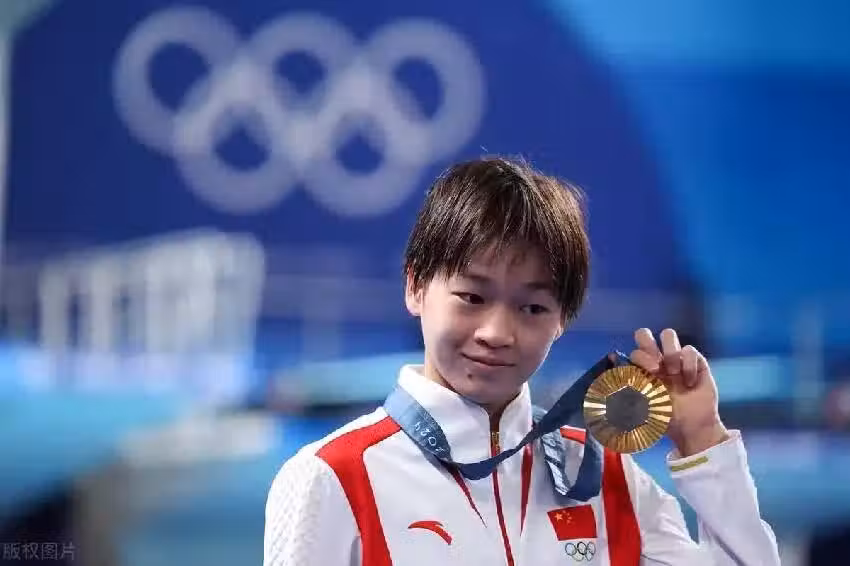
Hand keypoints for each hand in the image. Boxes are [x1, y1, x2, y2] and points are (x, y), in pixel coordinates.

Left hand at [630, 328, 728, 456]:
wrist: (692, 427)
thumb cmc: (667, 417)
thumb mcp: (645, 408)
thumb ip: (629, 395)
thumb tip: (614, 385)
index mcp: (643, 370)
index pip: (634, 351)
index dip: (639, 357)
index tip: (648, 374)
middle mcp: (657, 360)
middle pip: (644, 334)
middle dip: (647, 343)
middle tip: (656, 366)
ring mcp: (676, 358)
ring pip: (668, 334)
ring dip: (670, 353)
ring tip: (675, 373)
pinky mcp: (696, 361)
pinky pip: (690, 350)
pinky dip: (689, 365)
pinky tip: (690, 382)